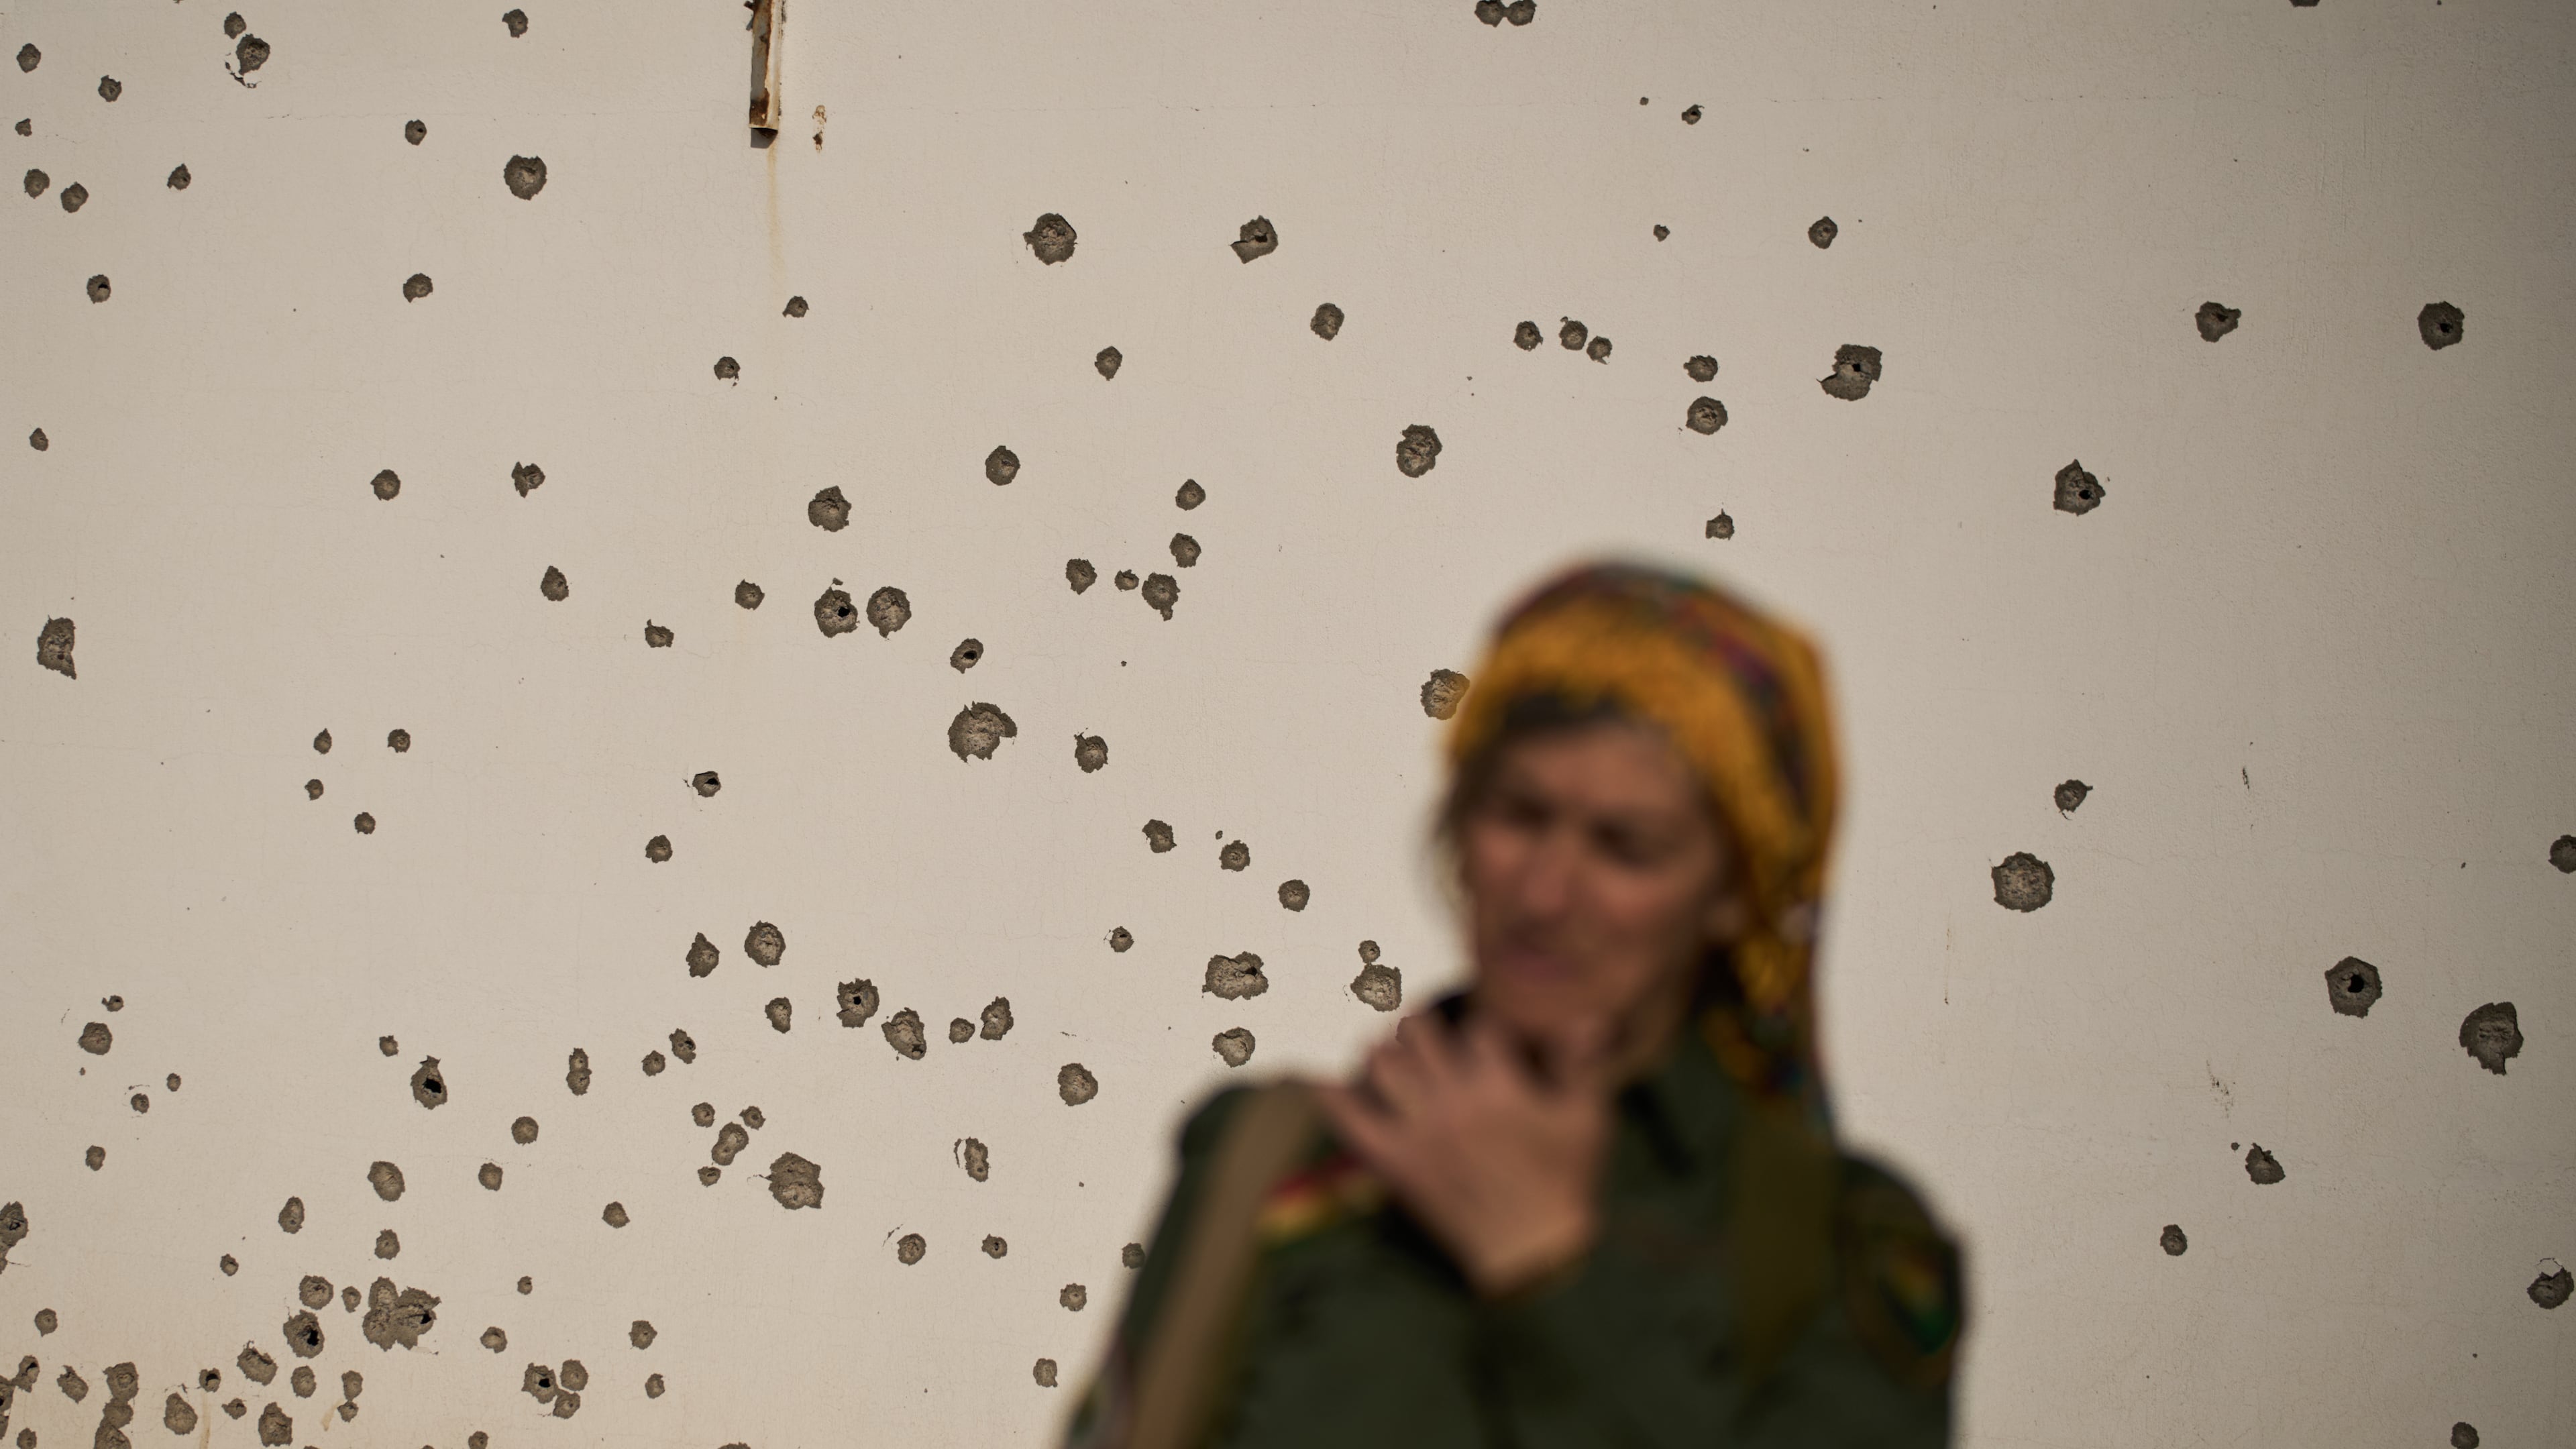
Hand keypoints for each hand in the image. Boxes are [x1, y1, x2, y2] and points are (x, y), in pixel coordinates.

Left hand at [1312, 1009, 1616, 1297]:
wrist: (1531, 1249)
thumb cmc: (1563, 1182)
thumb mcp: (1585, 1121)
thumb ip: (1580, 1063)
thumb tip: (1588, 1015)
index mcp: (1500, 1087)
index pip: (1478, 1026)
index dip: (1483, 1028)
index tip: (1487, 1039)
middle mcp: (1453, 1102)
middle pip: (1418, 1030)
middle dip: (1423, 1022)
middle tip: (1427, 1027)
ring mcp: (1418, 1131)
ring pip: (1381, 1063)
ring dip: (1383, 1046)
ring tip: (1391, 1047)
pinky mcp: (1394, 1161)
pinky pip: (1349, 1117)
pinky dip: (1332, 1092)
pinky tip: (1325, 1071)